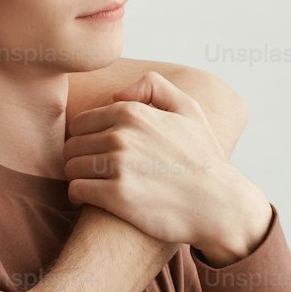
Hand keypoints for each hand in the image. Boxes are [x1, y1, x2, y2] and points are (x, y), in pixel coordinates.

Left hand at [63, 71, 271, 262]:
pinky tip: (92, 198)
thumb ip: (153, 87)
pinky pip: (76, 189)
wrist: (219, 204)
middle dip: (80, 157)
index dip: (86, 137)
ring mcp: (118, 165)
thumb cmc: (202, 158)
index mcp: (132, 112)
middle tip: (95, 170)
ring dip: (78, 176)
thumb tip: (116, 94)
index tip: (96, 151)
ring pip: (71, 167)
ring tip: (95, 184)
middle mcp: (122, 135)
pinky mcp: (116, 195)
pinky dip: (78, 194)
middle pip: (73, 145)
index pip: (81, 122)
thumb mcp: (188, 110)